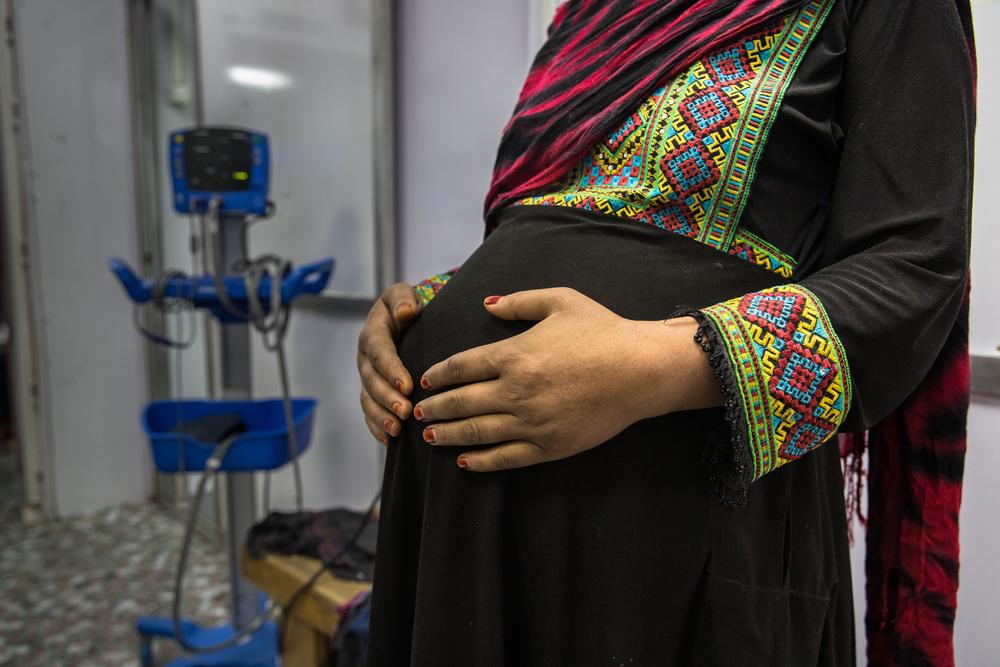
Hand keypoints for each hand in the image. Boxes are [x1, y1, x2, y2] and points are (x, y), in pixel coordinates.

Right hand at [357, 282, 422, 444]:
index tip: (407, 386)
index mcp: (373, 333)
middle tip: (406, 412)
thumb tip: (405, 312)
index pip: (380, 352)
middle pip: (372, 380)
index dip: (391, 370)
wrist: (402, 317)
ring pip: (368, 399)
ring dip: (381, 415)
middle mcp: (366, 357)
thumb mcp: (404, 294)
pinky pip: (369, 410)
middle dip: (387, 398)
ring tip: (397, 430)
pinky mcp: (372, 390)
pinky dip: (376, 426)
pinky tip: (387, 440)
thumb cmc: (406, 305)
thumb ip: (403, 299)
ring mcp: (367, 376)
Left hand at [412, 288, 720, 471]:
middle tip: (417, 412)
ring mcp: (531, 421)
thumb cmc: (603, 330)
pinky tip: (464, 462)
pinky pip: (506, 457)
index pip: (460, 367)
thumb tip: (486, 304)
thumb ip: (518, 302)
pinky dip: (481, 462)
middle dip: (434, 408)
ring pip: (476, 433)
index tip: (425, 381)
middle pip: (460, 402)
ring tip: (429, 436)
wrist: (642, 369)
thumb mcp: (560, 301)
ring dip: (448, 436)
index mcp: (514, 354)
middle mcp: (515, 390)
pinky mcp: (549, 446)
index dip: (438, 375)